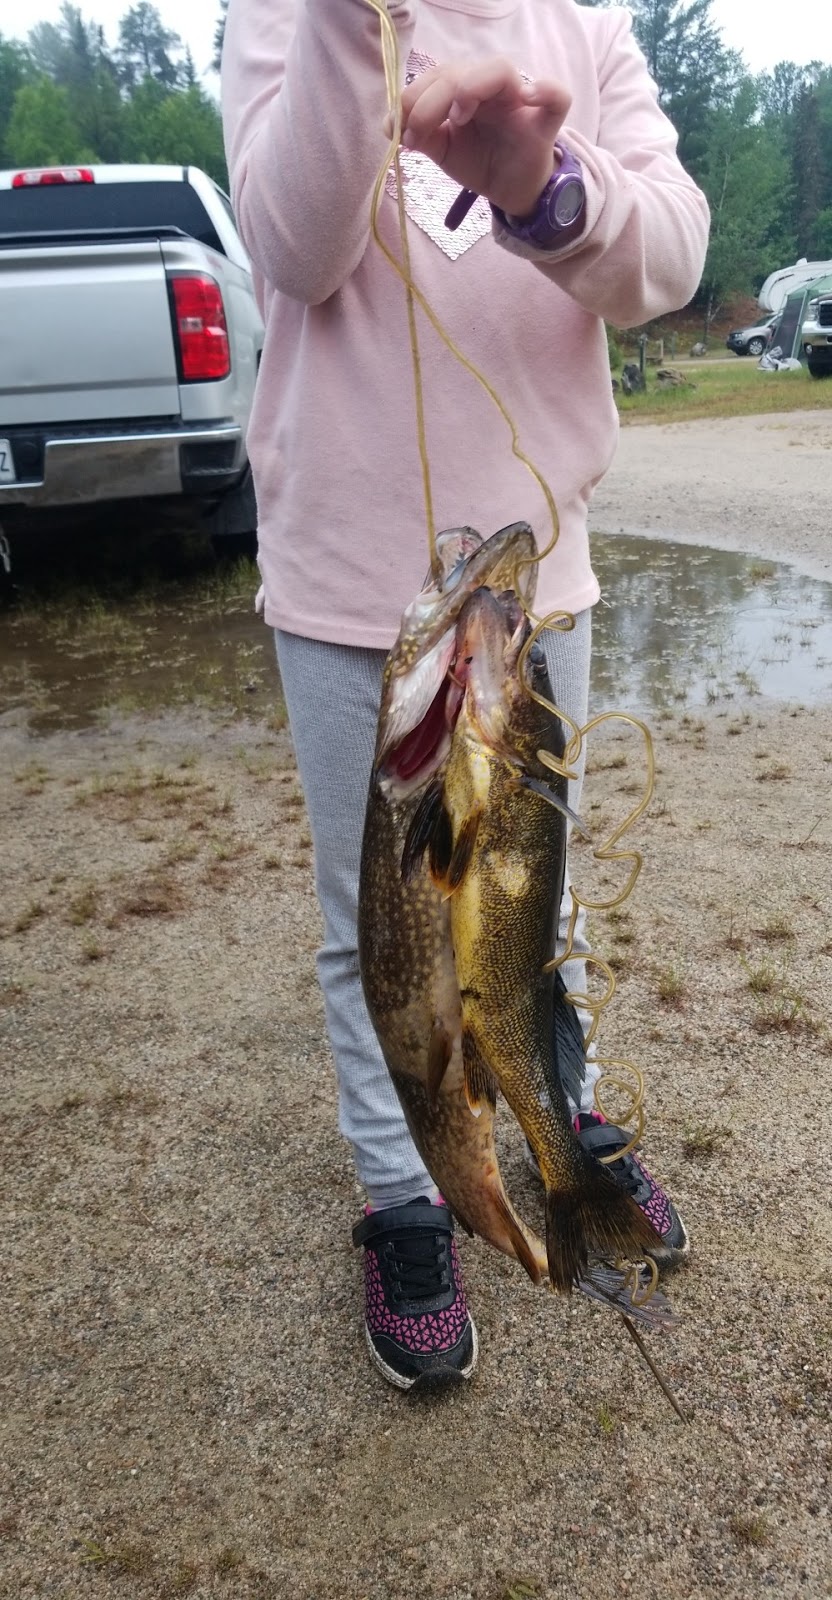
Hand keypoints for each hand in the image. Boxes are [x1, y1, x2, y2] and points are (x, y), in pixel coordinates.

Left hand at [397, 58, 570, 217]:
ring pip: (500, 70)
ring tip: (458, 117)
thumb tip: (389, 123)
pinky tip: (528, 96)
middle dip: (430, 101)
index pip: (437, 75)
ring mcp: (519, 103)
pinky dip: (545, 90)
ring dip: (472, 87)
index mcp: (465, 90)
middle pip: (461, 71)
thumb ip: (420, 134)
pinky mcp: (544, 124)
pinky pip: (558, 97)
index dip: (413, 98)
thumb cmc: (480, 161)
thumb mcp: (444, 151)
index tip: (401, 134)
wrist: (510, 192)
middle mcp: (491, 88)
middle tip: (418, 136)